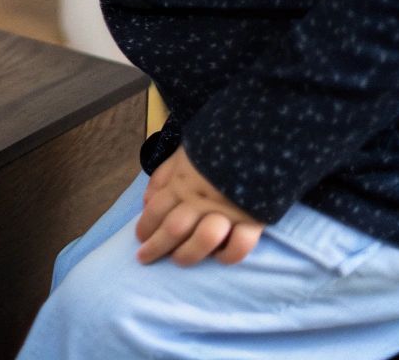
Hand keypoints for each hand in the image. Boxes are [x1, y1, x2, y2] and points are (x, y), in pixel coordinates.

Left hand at [134, 145, 264, 265]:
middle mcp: (201, 199)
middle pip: (173, 229)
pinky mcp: (253, 219)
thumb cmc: (215, 148)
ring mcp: (227, 210)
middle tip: (145, 258)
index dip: (145, 226)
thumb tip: (146, 202)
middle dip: (155, 247)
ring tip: (179, 260)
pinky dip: (229, 255)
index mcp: (182, 183)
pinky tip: (218, 258)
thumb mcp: (183, 154)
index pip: (157, 210)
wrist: (259, 138)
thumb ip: (164, 177)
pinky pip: (240, 245)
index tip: (139, 239)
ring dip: (187, 254)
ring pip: (203, 240)